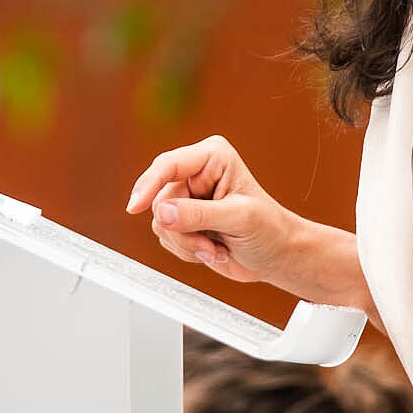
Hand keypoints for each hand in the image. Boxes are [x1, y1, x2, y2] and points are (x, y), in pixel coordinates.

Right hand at [125, 135, 292, 285]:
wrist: (276, 255)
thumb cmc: (269, 229)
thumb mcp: (239, 219)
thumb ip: (199, 214)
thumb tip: (163, 212)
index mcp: (212, 157)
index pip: (168, 165)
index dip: (149, 185)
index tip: (136, 206)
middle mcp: (196, 173)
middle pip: (161, 199)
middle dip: (184, 229)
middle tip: (209, 243)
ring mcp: (188, 198)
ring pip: (160, 222)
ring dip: (187, 243)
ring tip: (215, 246)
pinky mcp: (183, 221)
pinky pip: (166, 237)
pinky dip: (186, 250)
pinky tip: (211, 249)